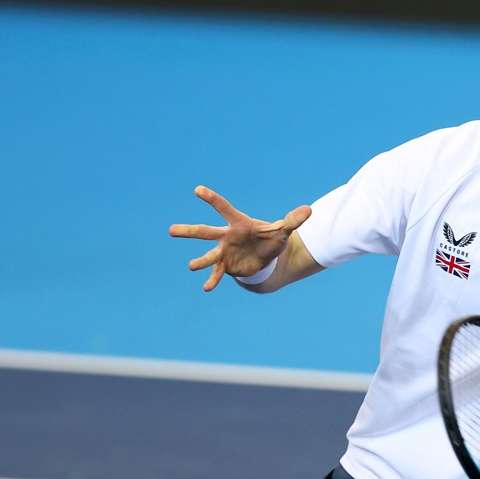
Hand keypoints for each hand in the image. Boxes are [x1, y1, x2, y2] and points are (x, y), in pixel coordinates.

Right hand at [169, 185, 311, 291]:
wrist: (267, 256)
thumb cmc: (271, 238)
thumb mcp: (283, 230)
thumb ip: (293, 221)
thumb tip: (309, 210)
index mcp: (238, 223)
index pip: (224, 208)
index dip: (212, 199)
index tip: (198, 190)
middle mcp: (227, 236)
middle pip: (205, 232)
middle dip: (189, 231)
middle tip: (171, 230)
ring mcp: (225, 251)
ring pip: (209, 255)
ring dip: (200, 261)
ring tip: (191, 266)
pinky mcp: (227, 265)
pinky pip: (218, 273)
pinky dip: (213, 280)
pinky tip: (206, 288)